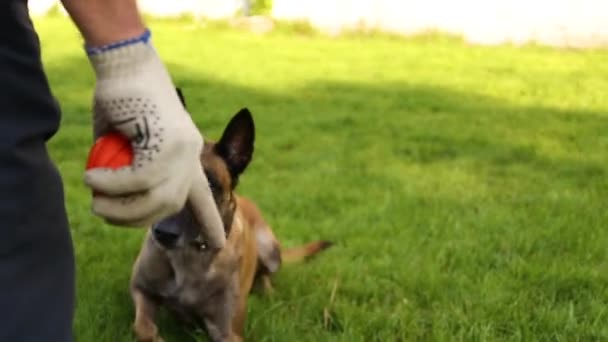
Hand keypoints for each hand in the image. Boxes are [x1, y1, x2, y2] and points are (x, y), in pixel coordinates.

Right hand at [83, 31, 225, 248]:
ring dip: (117, 206)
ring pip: (154, 198)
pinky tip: (91, 178)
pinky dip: (109, 185)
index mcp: (190, 157)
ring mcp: (183, 150)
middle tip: (102, 212)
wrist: (128, 63)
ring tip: (94, 198)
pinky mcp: (167, 144)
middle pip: (170, 206)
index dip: (209, 224)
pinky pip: (135, 179)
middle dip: (133, 219)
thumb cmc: (125, 98)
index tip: (218, 247)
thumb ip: (128, 169)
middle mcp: (192, 157)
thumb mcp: (128, 141)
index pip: (205, 198)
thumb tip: (112, 200)